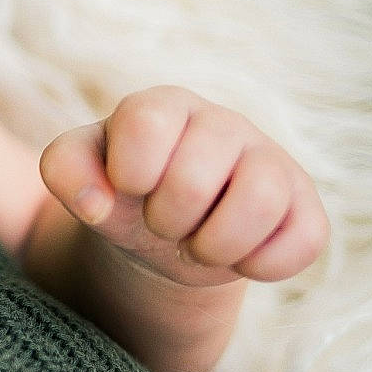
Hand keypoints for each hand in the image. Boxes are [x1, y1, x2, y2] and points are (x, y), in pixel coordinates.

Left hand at [37, 86, 328, 287]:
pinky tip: (238, 258)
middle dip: (165, 220)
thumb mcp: (79, 176)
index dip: (130, 173)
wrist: (164, 234)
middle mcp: (223, 123)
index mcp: (163, 106)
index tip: (127, 188)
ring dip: (214, 245)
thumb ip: (66, 171)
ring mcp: (271, 161)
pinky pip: (304, 240)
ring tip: (197, 244)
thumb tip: (96, 202)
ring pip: (260, 201)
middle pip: (194, 179)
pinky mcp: (304, 205)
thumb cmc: (119, 193)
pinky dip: (261, 264)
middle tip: (161, 223)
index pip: (147, 124)